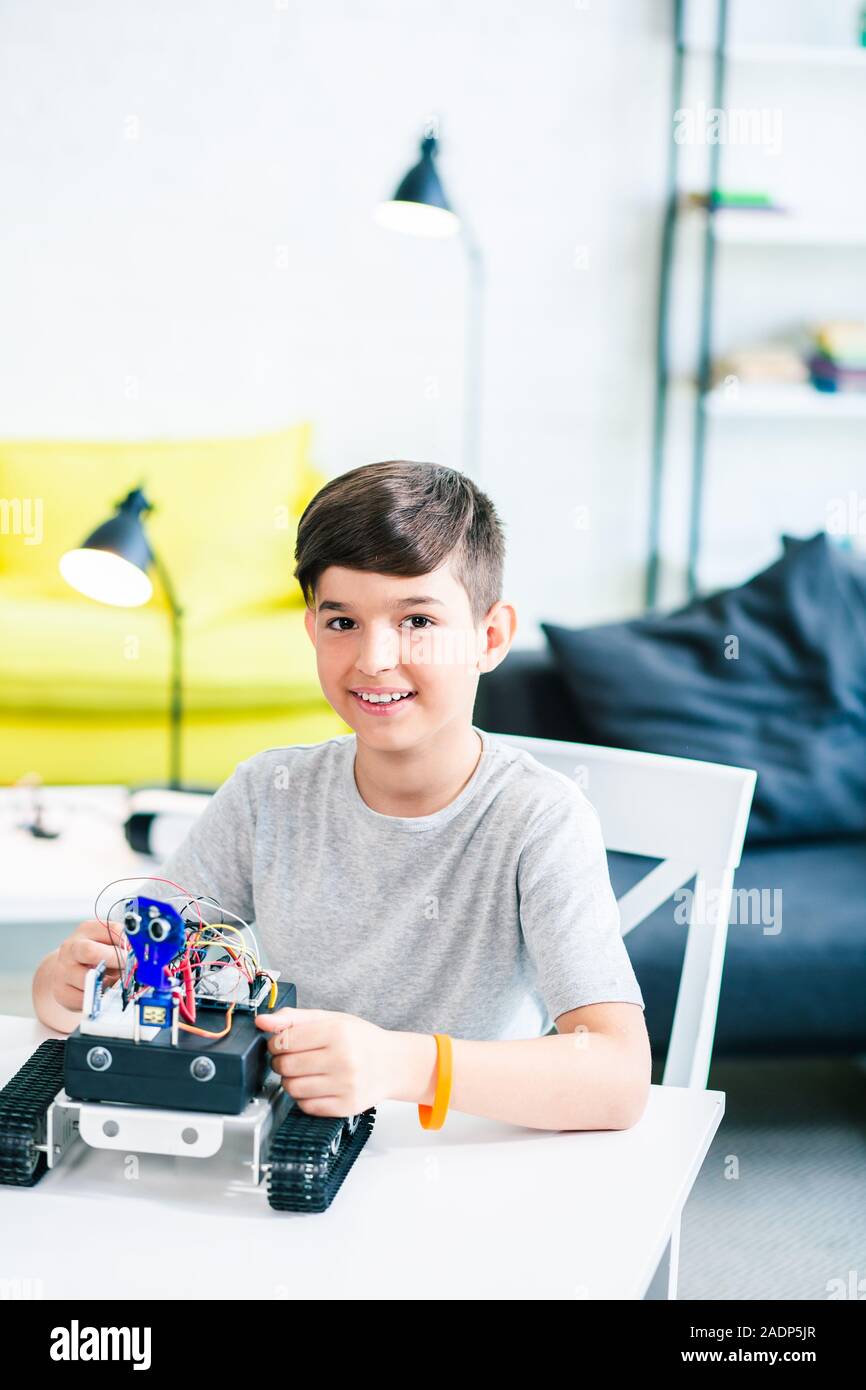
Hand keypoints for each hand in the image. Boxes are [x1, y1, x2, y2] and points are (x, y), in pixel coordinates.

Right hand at [52, 920, 128, 1012]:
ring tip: (115, 983)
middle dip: (115, 961)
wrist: (65, 970)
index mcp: (87, 930)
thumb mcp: (107, 942)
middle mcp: (71, 948)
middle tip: (129, 968)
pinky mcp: (62, 992)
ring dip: (107, 984)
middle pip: (90, 951)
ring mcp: (63, 970)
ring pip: (87, 979)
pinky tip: (102, 993)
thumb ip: (122, 945)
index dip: (127, 944)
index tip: (137, 953)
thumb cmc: (92, 956)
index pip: (111, 930)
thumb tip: (139, 956)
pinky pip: (85, 998)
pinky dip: (98, 998)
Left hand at [255, 1006, 399, 1117]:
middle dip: (281, 1062)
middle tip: (292, 1058)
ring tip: (304, 1072)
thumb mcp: (330, 1019)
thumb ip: (294, 1018)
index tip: (281, 1043)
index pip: (285, 1040)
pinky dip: (303, 1097)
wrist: (392, 1064)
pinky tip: (315, 1086)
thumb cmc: (360, 1040)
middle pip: (285, 1066)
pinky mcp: (345, 1107)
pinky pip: (306, 1106)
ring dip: (290, 1081)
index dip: (275, 1042)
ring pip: (292, 1089)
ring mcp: (345, 1086)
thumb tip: (261, 1021)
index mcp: (338, 1032)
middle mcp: (343, 1059)